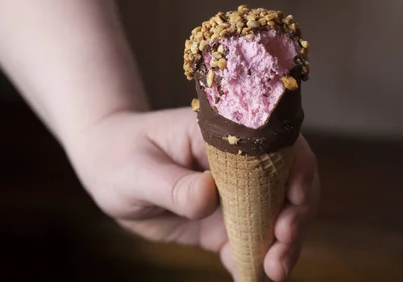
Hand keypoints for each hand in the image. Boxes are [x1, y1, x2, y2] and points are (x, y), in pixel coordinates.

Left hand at [65, 107, 318, 280]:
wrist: (106, 168)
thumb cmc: (119, 155)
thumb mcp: (137, 170)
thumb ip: (172, 185)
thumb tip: (209, 194)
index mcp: (220, 135)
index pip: (273, 143)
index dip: (295, 168)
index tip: (293, 199)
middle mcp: (235, 163)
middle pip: (286, 183)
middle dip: (295, 215)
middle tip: (282, 244)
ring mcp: (231, 194)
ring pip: (274, 218)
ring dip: (283, 245)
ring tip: (273, 270)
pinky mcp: (221, 223)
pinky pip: (247, 244)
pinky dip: (255, 262)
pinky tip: (248, 276)